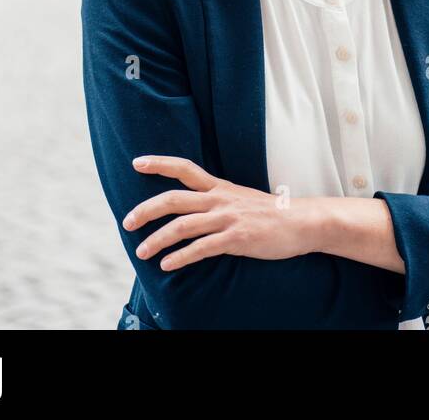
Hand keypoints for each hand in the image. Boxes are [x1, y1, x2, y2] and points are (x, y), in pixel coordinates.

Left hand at [122, 154, 312, 270]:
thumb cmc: (271, 213)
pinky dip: (181, 257)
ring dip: (158, 240)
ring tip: (142, 252)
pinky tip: (168, 265)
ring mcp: (228, 218)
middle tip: (127, 221)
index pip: (184, 168)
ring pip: (183, 226)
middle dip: (146, 210)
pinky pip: (202, 248)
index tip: (137, 163)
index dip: (160, 163)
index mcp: (219, 187)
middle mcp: (219, 199)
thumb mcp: (240, 198)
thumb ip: (218, 201)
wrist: (302, 222)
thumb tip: (195, 211)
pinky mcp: (236, 239)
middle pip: (174, 199)